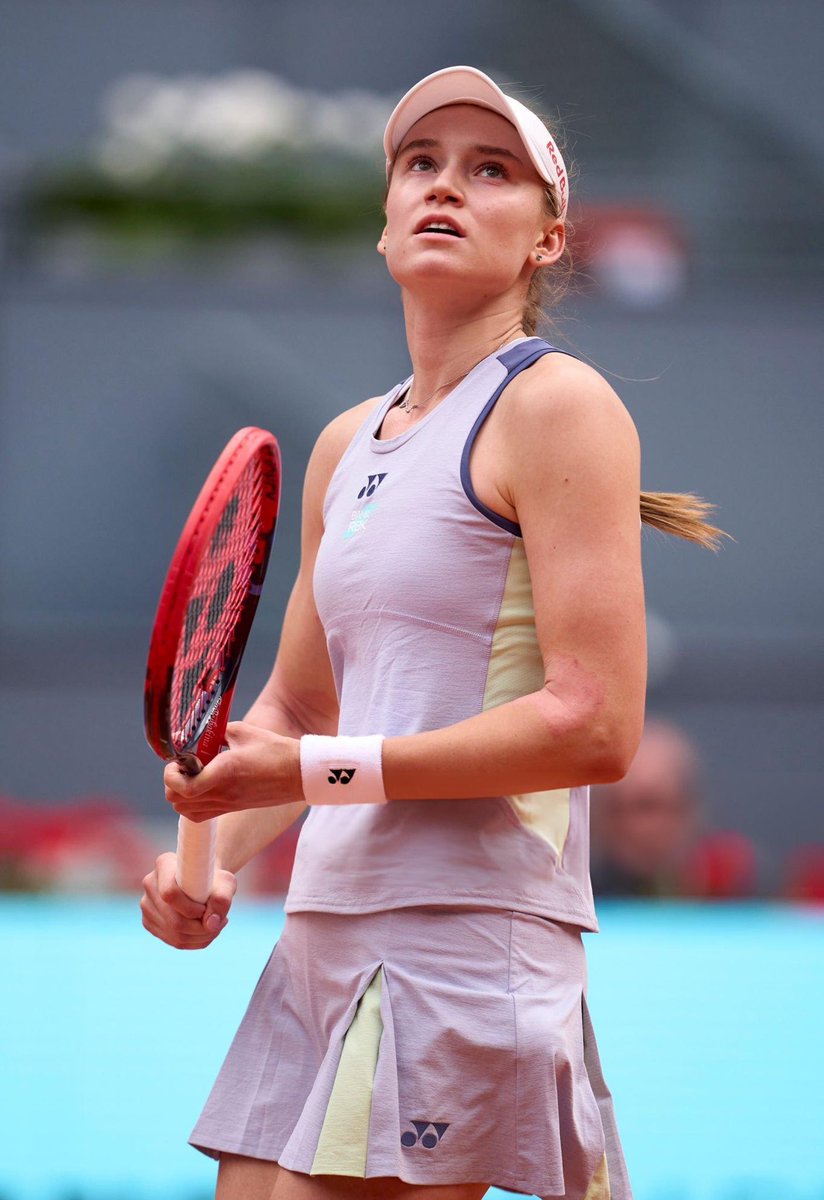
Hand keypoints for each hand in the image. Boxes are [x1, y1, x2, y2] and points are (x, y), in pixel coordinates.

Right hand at [140, 851, 236, 948]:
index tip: (207, 908)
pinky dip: (194, 941)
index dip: (191, 908)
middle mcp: (150, 883)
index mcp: (164, 864)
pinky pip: (172, 941)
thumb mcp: (226, 882)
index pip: (170, 893)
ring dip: (200, 936)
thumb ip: (222, 899)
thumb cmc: (215, 879)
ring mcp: (146, 904)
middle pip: (173, 920)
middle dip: (200, 928)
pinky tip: (205, 930)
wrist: (204, 882)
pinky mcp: (149, 922)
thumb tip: (210, 924)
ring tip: (216, 925)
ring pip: (174, 934)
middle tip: (220, 921)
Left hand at [164, 721, 301, 822]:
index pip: (183, 787)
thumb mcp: (243, 731)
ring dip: (181, 794)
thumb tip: (200, 735)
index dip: (171, 775)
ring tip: (192, 777)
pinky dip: (192, 804)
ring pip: (185, 811)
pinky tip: (201, 788)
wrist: (299, 773)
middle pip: (177, 801)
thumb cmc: (275, 750)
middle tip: (184, 766)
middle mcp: (223, 791)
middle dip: (172, 782)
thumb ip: (217, 732)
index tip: (177, 760)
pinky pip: (200, 815)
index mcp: (224, 770)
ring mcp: (227, 804)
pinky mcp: (232, 809)